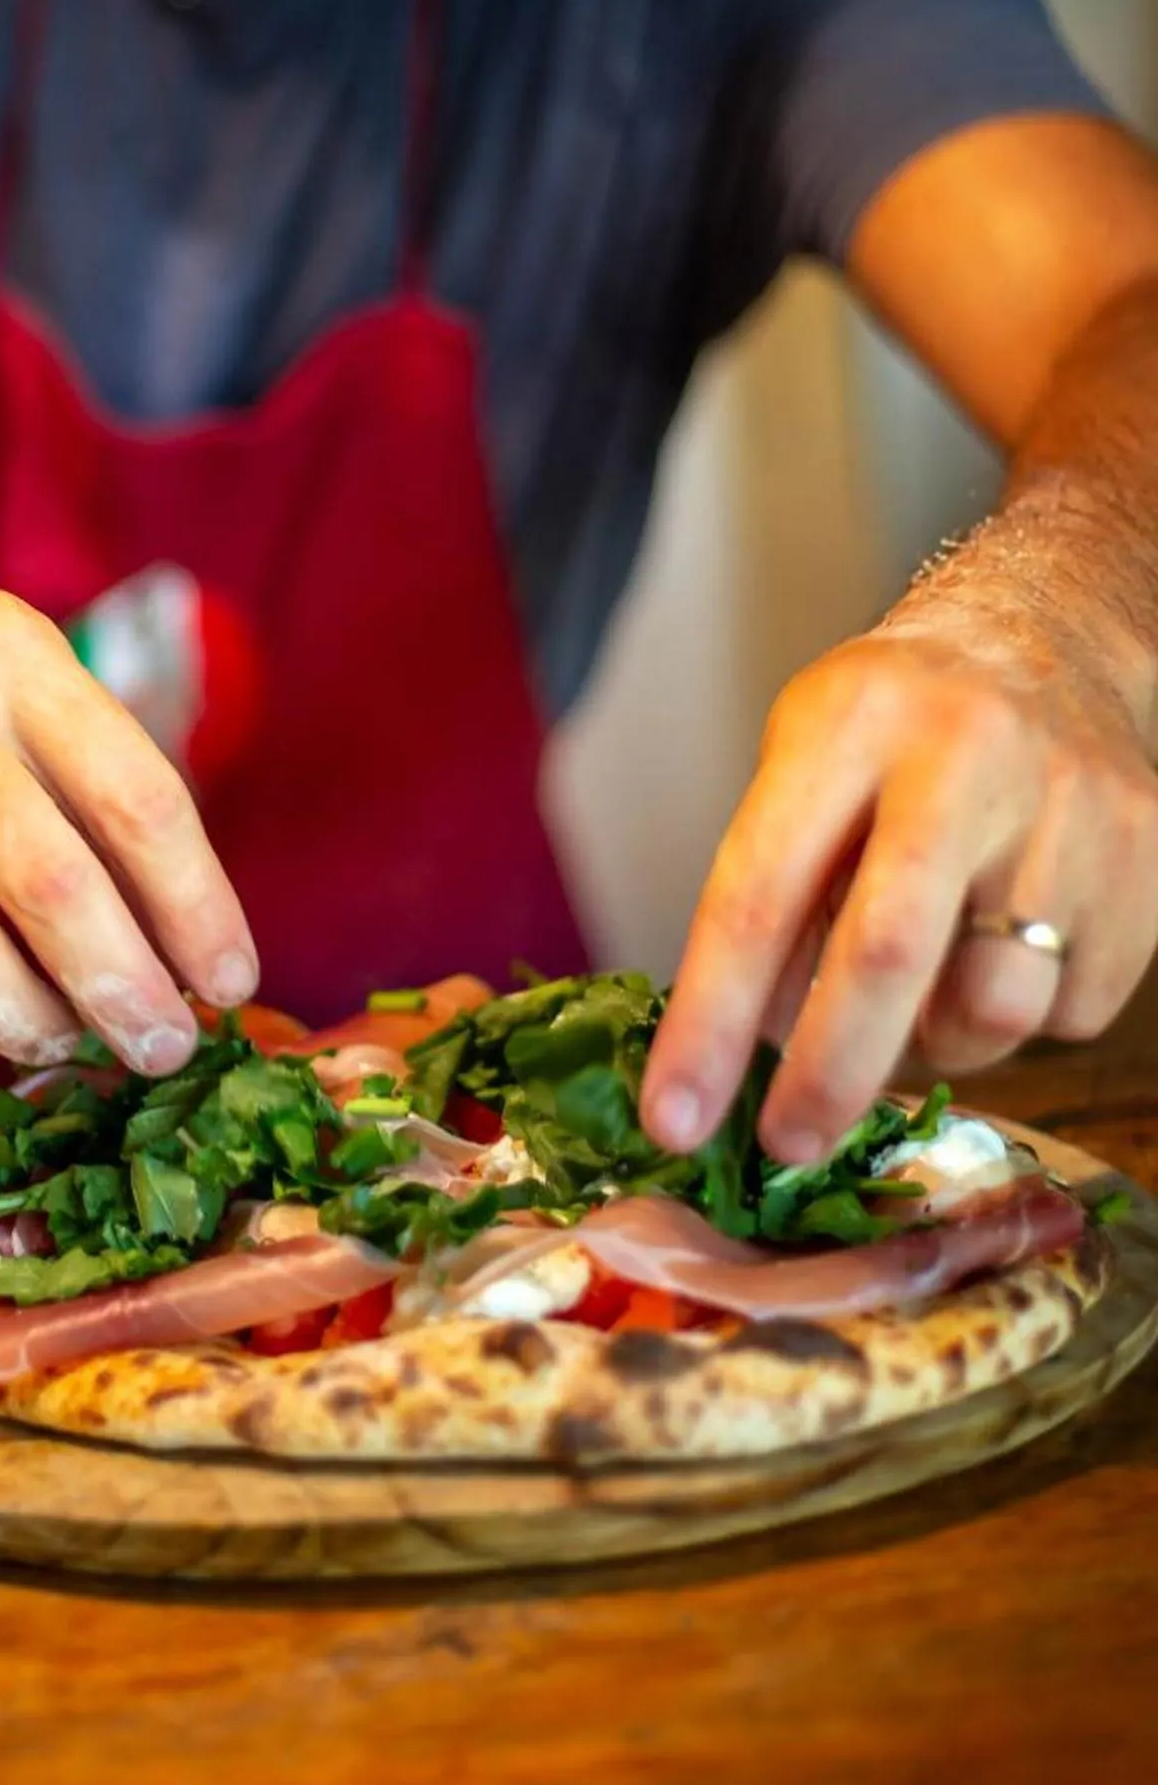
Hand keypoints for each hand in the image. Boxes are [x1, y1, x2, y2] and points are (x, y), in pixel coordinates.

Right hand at [0, 540, 256, 1075]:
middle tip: (160, 1048)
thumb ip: (92, 778)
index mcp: (9, 659)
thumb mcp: (13, 670)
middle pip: (51, 887)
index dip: (197, 908)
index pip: (136, 800)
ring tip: (57, 1036)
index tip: (230, 983)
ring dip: (27, 1022)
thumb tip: (180, 942)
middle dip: (122, 991)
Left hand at [640, 608, 1157, 1163]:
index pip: (757, 893)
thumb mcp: (803, 767)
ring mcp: (1071, 810)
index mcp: (850, 723)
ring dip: (942, 1039)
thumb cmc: (893, 725)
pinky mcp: (1147, 863)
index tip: (674, 1121)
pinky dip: (1028, 1010)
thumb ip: (776, 900)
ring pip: (996, 1006)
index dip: (709, 1022)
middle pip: (888, 954)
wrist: (1047, 639)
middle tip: (785, 1146)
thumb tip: (746, 1058)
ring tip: (931, 979)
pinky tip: (1013, 937)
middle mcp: (965, 756)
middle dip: (828, 1074)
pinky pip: (1074, 1011)